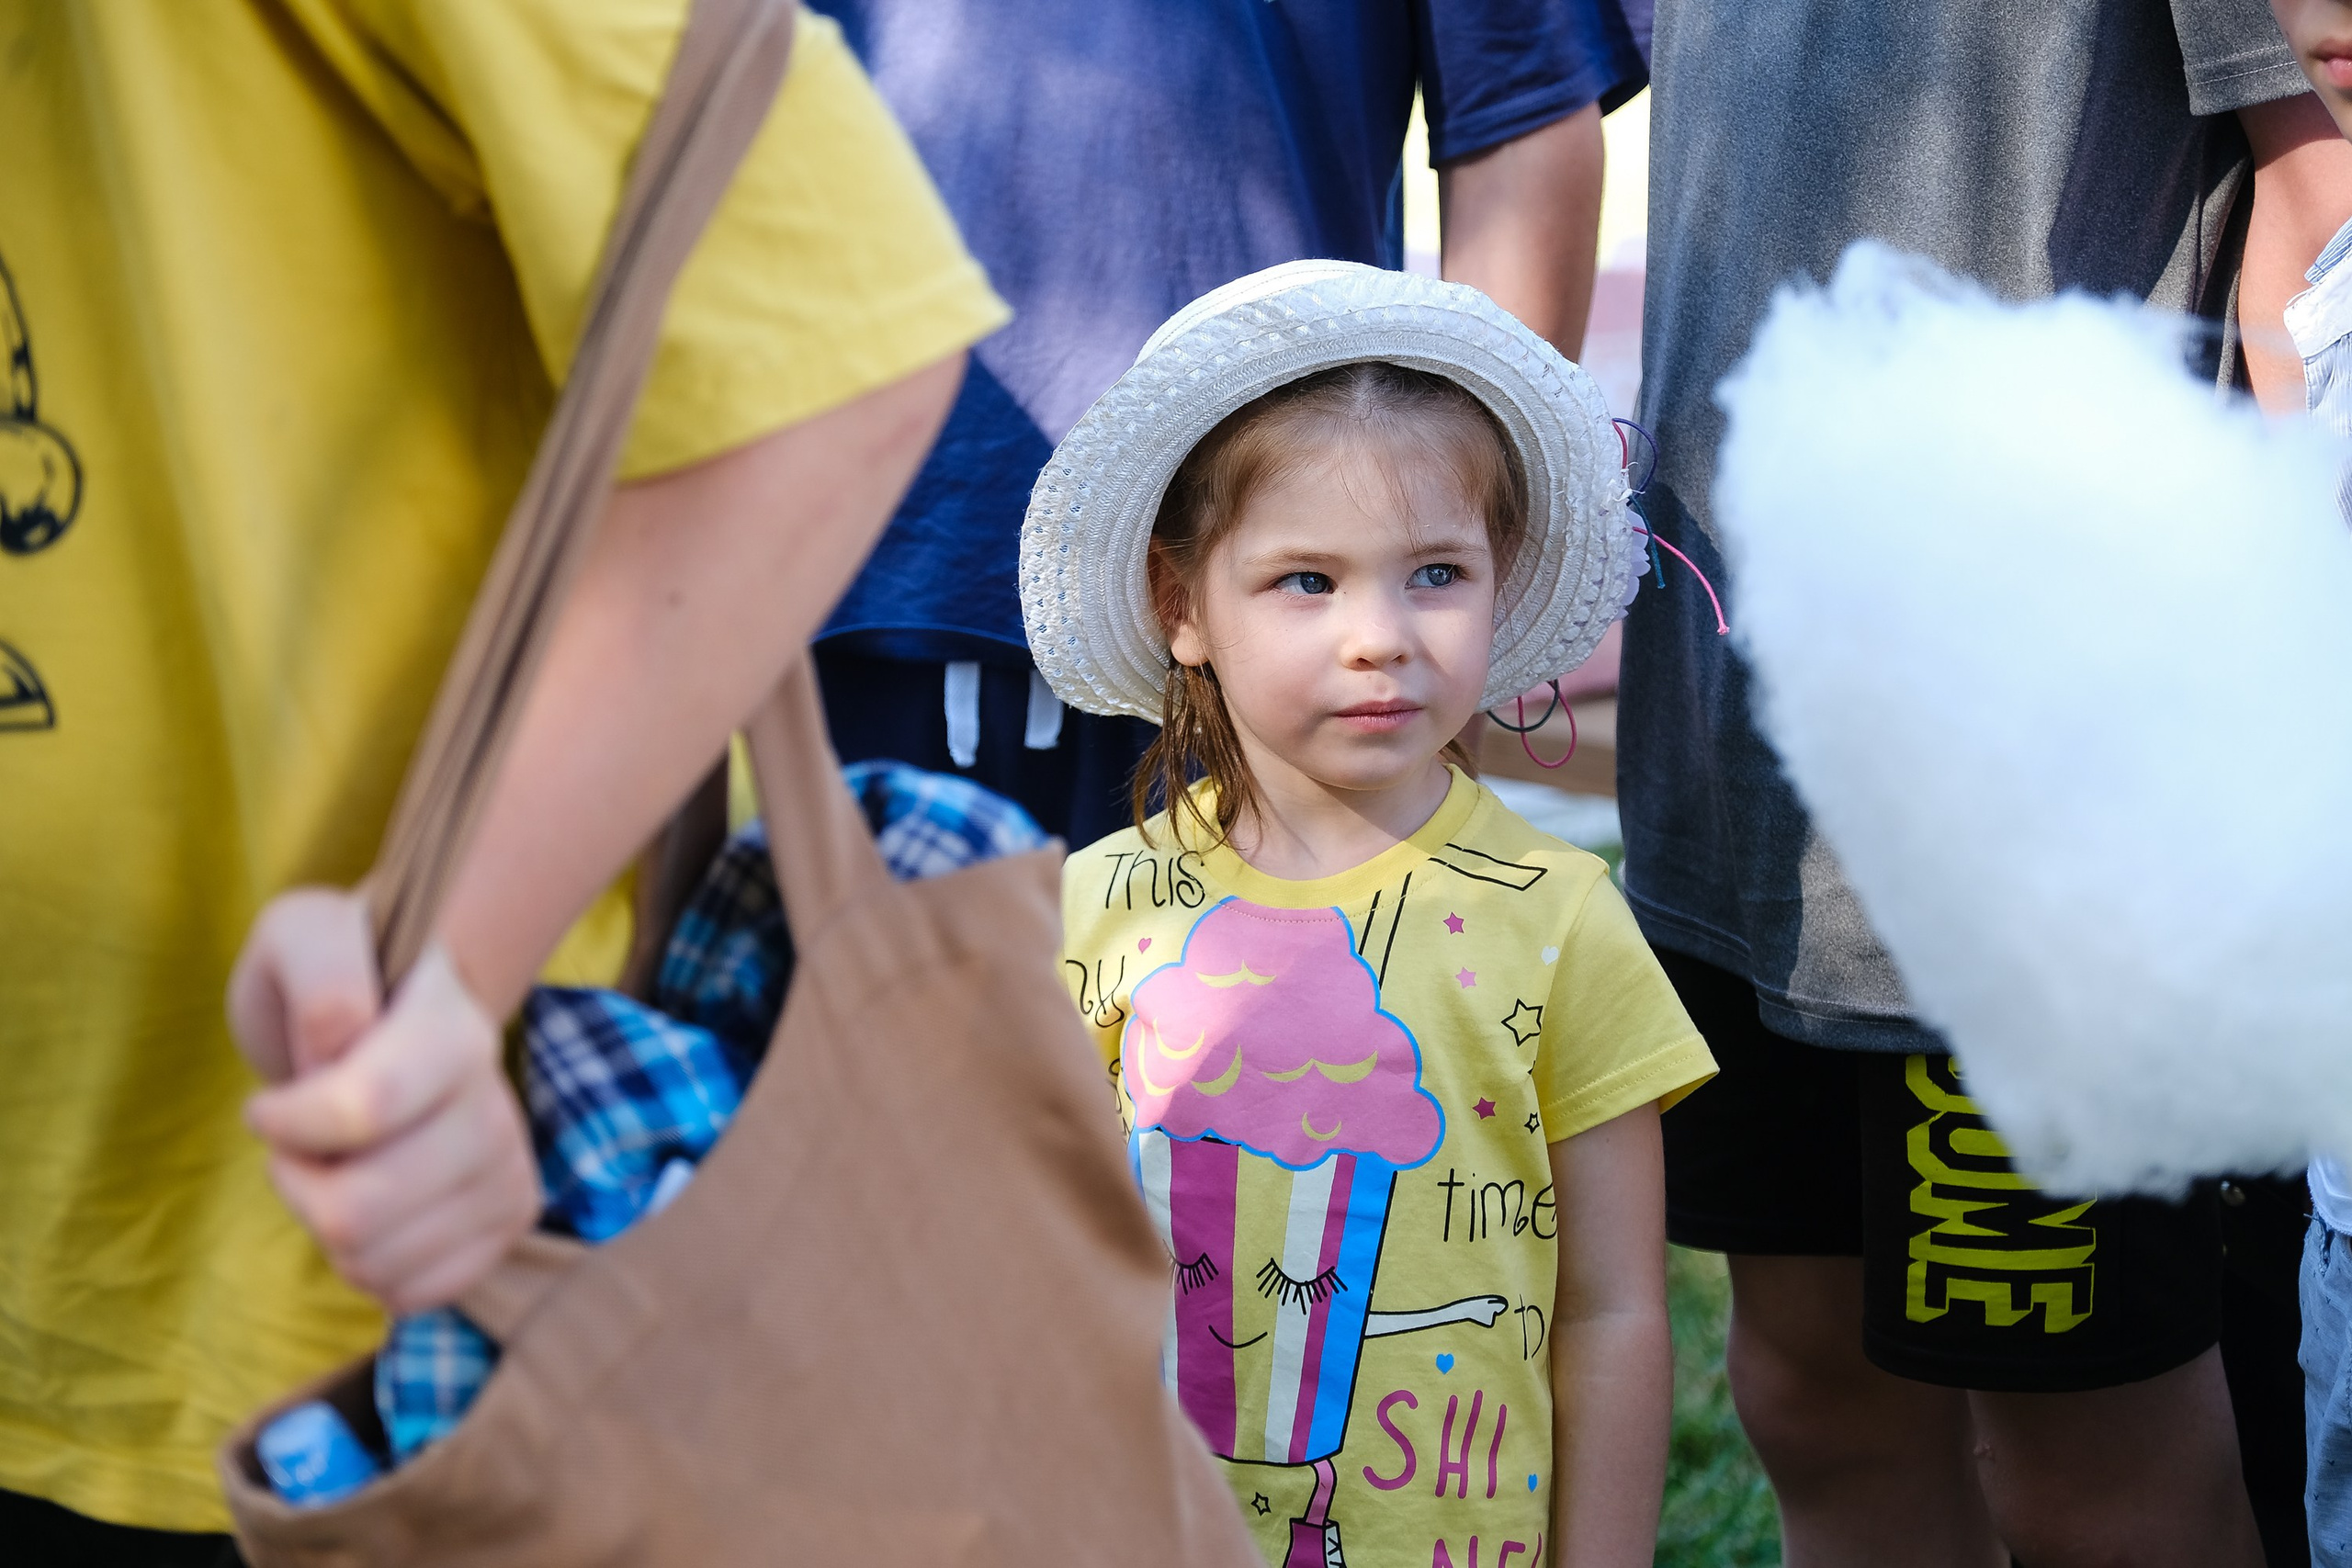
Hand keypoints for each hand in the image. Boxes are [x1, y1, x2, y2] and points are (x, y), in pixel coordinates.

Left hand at [228, 890, 538, 1312]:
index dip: (288, 1124)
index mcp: (453, 1029)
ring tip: (341, 1170)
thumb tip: (342, 1048)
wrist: (404, 1018)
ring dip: (327, 1226)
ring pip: (374, 1260)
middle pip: (357, 1211)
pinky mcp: (508, 1226)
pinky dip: (366, 1265)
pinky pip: (408, 1293)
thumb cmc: (337, 979)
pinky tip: (373, 1210)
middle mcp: (497, 1107)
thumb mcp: (303, 937)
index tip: (266, 1103)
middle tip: (300, 1144)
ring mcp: (509, 1173)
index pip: (364, 1110)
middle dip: (296, 1184)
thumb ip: (320, 972)